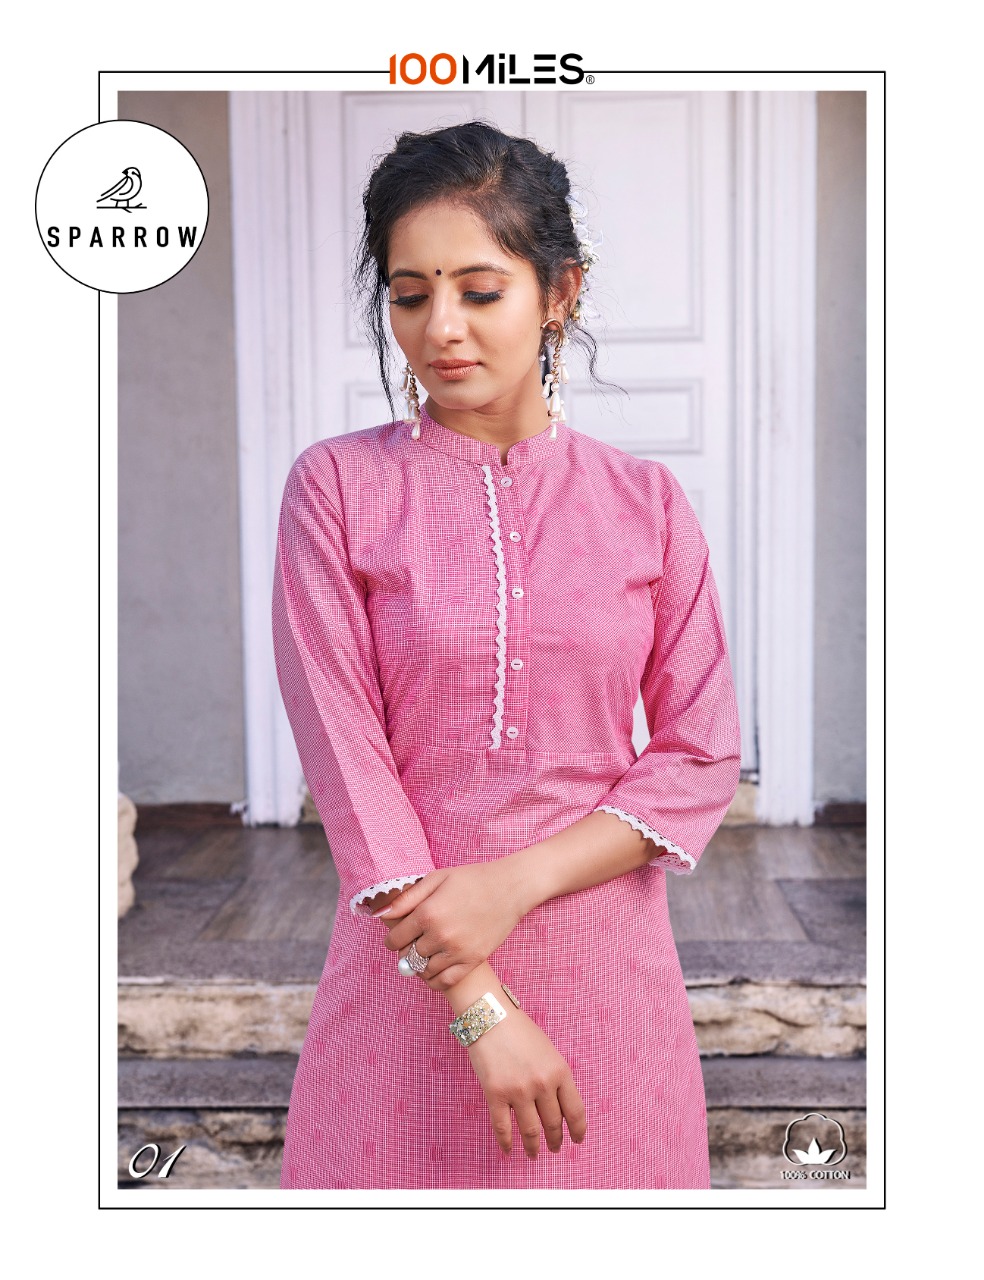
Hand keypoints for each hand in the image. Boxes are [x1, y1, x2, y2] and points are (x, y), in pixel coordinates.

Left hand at [375, 861, 528, 991]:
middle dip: (406, 950)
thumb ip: (406, 898)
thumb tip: (379, 914)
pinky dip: (434, 981)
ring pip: (424, 971)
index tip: (398, 936)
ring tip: (426, 954)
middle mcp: (440, 935)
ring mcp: (457, 951)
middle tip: (414, 943)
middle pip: (408, 956)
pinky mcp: (473, 961)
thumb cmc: (471, 879)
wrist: (510, 888)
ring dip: (420, 965)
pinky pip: (445, 982)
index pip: (395, 939)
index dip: (393, 938)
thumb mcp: (436, 879)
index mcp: (428, 913)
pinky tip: (434, 971)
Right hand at [466, 1004, 586, 1159]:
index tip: (577, 1140)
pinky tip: (509, 1149)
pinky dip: (507, 1142)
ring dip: (533, 1146)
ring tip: (534, 1153)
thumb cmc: (519, 1030)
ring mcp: (519, 1091)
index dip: (578, 1130)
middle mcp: (542, 1084)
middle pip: (553, 1123)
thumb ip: (555, 1077)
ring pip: (530, 1131)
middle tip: (554, 1148)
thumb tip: (558, 1105)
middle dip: (555, 1140)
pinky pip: (503, 1127)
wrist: (490, 1015)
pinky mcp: (495, 1094)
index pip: (575, 1111)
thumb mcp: (547, 1050)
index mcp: (560, 1071)